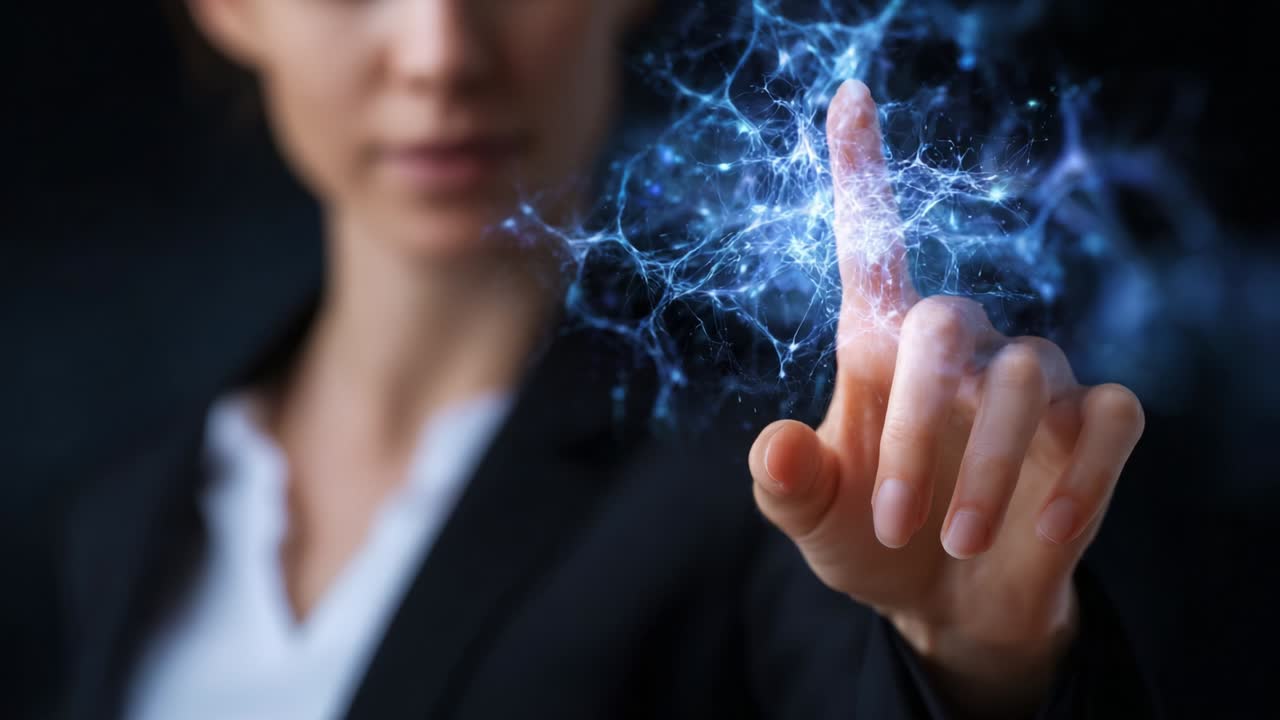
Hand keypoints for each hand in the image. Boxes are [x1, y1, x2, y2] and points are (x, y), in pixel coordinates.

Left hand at [749, 80, 1145, 713]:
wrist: (947, 609)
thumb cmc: (871, 545)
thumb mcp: (812, 524)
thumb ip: (786, 487)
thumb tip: (775, 442)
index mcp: (879, 350)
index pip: (872, 247)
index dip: (861, 172)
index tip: (848, 96)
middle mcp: (959, 350)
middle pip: (948, 322)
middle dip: (920, 425)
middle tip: (893, 521)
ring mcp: (1031, 386)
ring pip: (1030, 372)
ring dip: (987, 466)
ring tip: (952, 545)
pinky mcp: (1090, 432)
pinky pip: (1110, 418)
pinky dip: (1080, 476)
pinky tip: (1042, 536)